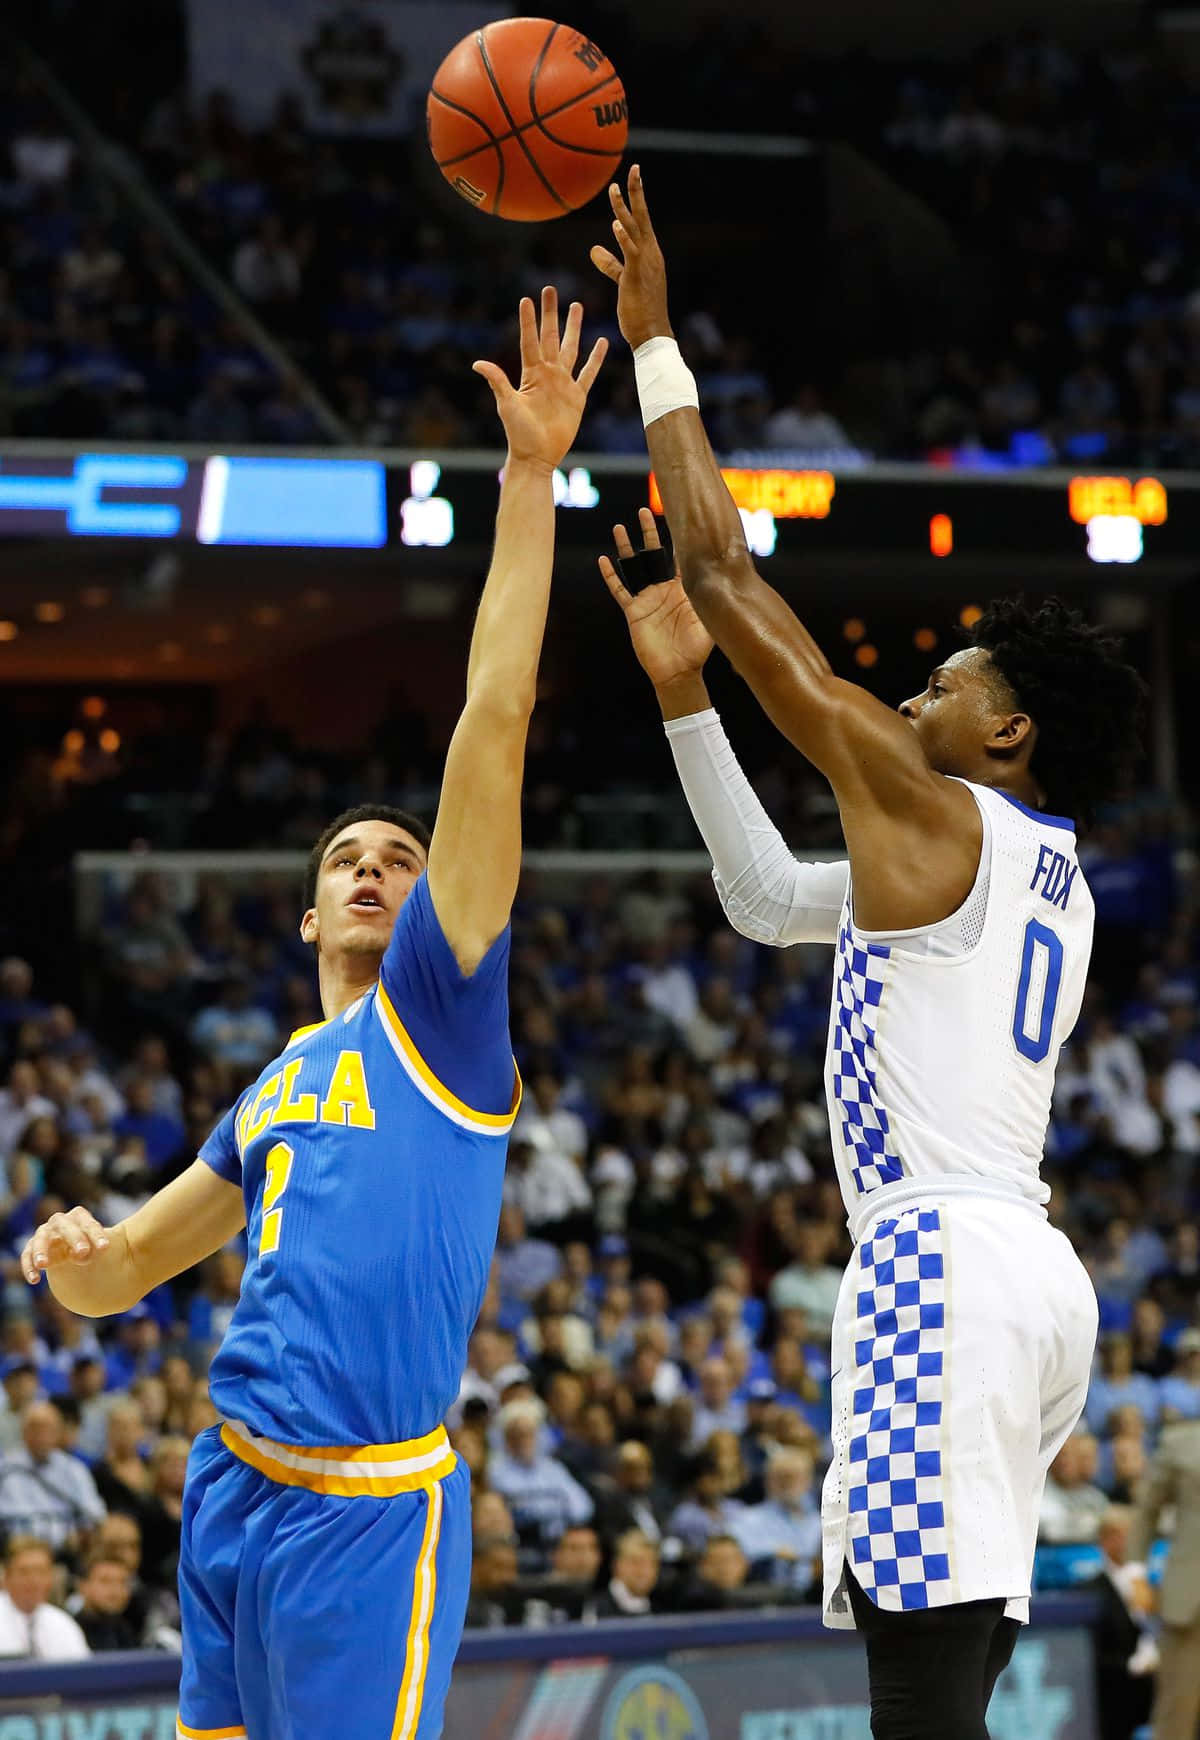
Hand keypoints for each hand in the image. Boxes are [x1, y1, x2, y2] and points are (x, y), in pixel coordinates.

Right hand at [21, 1205, 109, 1285]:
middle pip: (64, 1225)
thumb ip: (108, 1243)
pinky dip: (28, 1266)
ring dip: (41, 1250)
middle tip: (83, 1252)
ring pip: (40, 1238)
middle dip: (74, 1237)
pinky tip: (34, 1279)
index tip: (105, 1248)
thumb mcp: (102, 1244)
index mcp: (79, 1218)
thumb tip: (99, 1247)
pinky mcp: (32, 1248)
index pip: (88, 1223)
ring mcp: (44, 1234)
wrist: (74, 1252)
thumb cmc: (91, 1245)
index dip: (96, 1234)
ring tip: (43, 1264)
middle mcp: (60, 1222)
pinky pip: (27, 1255)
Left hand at [473, 286, 606, 470]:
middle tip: (551, 290)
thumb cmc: (519, 434)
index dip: (529, 321)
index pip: (530, 341)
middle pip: (550, 337)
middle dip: (551, 315)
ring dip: (573, 328)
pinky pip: (588, 373)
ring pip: (570, 349)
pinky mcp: (577, 397)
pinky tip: (601, 342)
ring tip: (576, 306)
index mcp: (531, 374)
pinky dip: (596, 359)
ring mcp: (563, 384)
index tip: (527, 299)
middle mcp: (548, 374)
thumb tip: (478, 363)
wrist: (538, 456)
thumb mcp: (507, 405)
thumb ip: (498, 381)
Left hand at [590, 164, 670, 349]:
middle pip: (642, 217)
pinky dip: (623, 238)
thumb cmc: (639, 309)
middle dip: (636, 192)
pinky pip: (630, 253)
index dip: (637, 198)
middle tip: (633, 168)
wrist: (651, 333)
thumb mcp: (623, 280)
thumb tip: (594, 249)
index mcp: (648, 253)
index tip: (632, 177)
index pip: (641, 220)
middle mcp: (650, 253)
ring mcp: (645, 263)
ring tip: (613, 189)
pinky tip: (615, 225)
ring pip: (634, 230)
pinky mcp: (636, 276)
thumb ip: (610, 263)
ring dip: (624, 209)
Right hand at [599, 507, 712, 686]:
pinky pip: (620, 590)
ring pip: (633, 567)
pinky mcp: (633, 612)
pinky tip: (603, 561)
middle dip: (649, 533)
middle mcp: (664, 589)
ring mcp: (647, 599)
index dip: (677, 537)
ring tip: (619, 528)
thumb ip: (711, 596)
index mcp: (683, 588)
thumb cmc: (697, 648)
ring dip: (626, 548)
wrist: (679, 672)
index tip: (676, 515)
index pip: (679, 557)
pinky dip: (611, 576)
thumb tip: (720, 574)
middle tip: (644, 511)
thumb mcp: (709, 618)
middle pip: (654, 554)